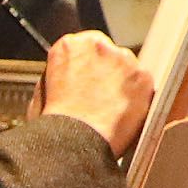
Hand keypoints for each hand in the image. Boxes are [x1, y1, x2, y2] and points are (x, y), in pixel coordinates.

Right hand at [37, 28, 153, 155]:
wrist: (72, 142)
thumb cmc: (55, 123)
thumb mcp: (44, 90)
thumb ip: (63, 73)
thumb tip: (73, 75)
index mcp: (69, 46)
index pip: (86, 46)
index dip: (88, 65)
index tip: (89, 79)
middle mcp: (98, 45)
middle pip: (109, 54)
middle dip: (107, 72)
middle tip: (100, 97)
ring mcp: (123, 60)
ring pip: (128, 68)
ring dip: (123, 84)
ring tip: (110, 110)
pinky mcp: (142, 77)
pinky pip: (143, 86)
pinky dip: (137, 99)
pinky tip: (123, 114)